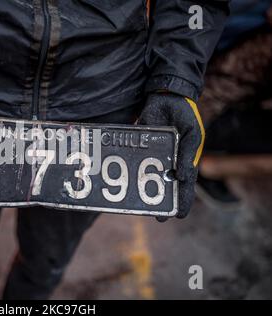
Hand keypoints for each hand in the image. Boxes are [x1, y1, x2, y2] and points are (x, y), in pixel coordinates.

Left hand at [138, 93, 204, 220]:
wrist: (166, 96)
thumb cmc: (185, 115)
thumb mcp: (193, 134)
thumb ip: (188, 154)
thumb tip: (184, 177)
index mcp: (184, 161)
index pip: (185, 185)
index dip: (184, 201)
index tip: (179, 215)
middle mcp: (168, 161)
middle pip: (165, 186)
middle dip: (162, 202)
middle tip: (158, 217)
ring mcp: (152, 156)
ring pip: (147, 177)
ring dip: (143, 190)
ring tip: (138, 205)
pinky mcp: (138, 147)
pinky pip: (133, 161)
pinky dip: (129, 170)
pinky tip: (124, 180)